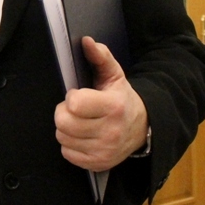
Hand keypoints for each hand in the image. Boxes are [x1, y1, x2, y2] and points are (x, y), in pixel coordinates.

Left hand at [54, 37, 148, 171]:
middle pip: (63, 122)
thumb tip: (86, 41)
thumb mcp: (114, 75)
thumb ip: (100, 56)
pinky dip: (70, 144)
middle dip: (64, 112)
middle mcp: (110, 132)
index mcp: (113, 107)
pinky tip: (83, 136)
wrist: (142, 128)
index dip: (72, 97)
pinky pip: (67, 153)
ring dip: (66, 128)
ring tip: (80, 122)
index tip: (79, 95)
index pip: (74, 104)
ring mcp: (104, 151)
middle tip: (76, 110)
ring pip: (62, 138)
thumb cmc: (121, 98)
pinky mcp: (98, 164)